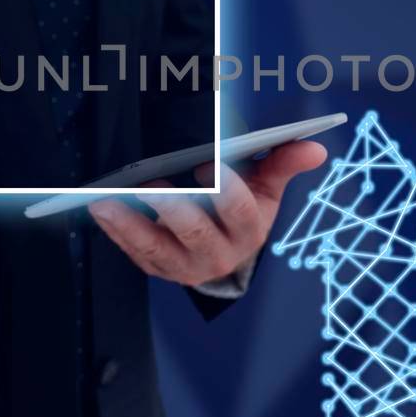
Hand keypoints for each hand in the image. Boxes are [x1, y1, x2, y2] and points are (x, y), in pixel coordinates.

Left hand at [88, 141, 327, 286]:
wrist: (226, 257)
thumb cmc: (245, 213)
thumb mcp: (267, 189)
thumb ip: (284, 163)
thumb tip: (316, 147)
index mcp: (249, 231)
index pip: (240, 211)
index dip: (225, 189)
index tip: (208, 164)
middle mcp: (218, 254)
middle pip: (196, 232)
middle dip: (172, 209)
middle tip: (149, 186)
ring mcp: (184, 266)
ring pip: (156, 248)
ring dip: (129, 225)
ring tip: (104, 202)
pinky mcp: (158, 269)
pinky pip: (134, 252)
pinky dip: (115, 232)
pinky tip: (100, 209)